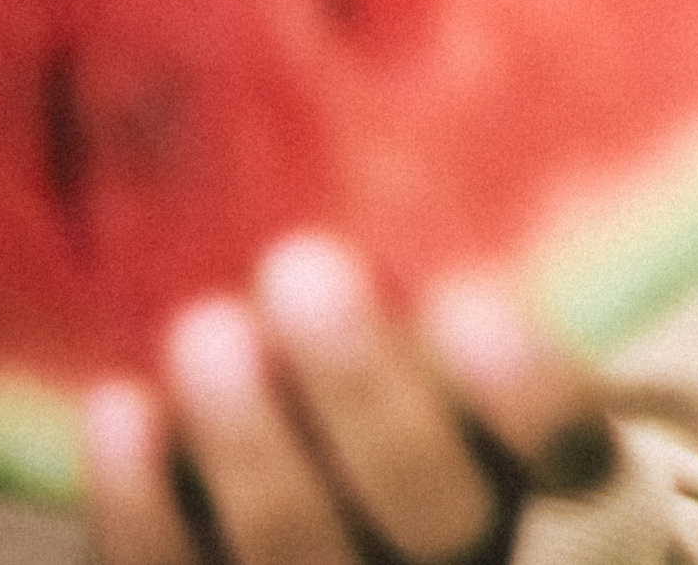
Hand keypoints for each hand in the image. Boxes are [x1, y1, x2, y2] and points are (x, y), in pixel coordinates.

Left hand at [84, 234, 613, 564]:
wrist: (392, 522)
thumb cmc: (452, 394)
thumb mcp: (493, 345)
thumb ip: (464, 302)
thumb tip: (390, 170)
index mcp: (572, 494)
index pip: (572, 458)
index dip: (530, 393)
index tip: (470, 295)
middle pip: (434, 514)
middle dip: (360, 390)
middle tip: (299, 262)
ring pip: (303, 556)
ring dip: (248, 441)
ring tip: (206, 324)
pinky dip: (145, 505)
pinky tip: (125, 406)